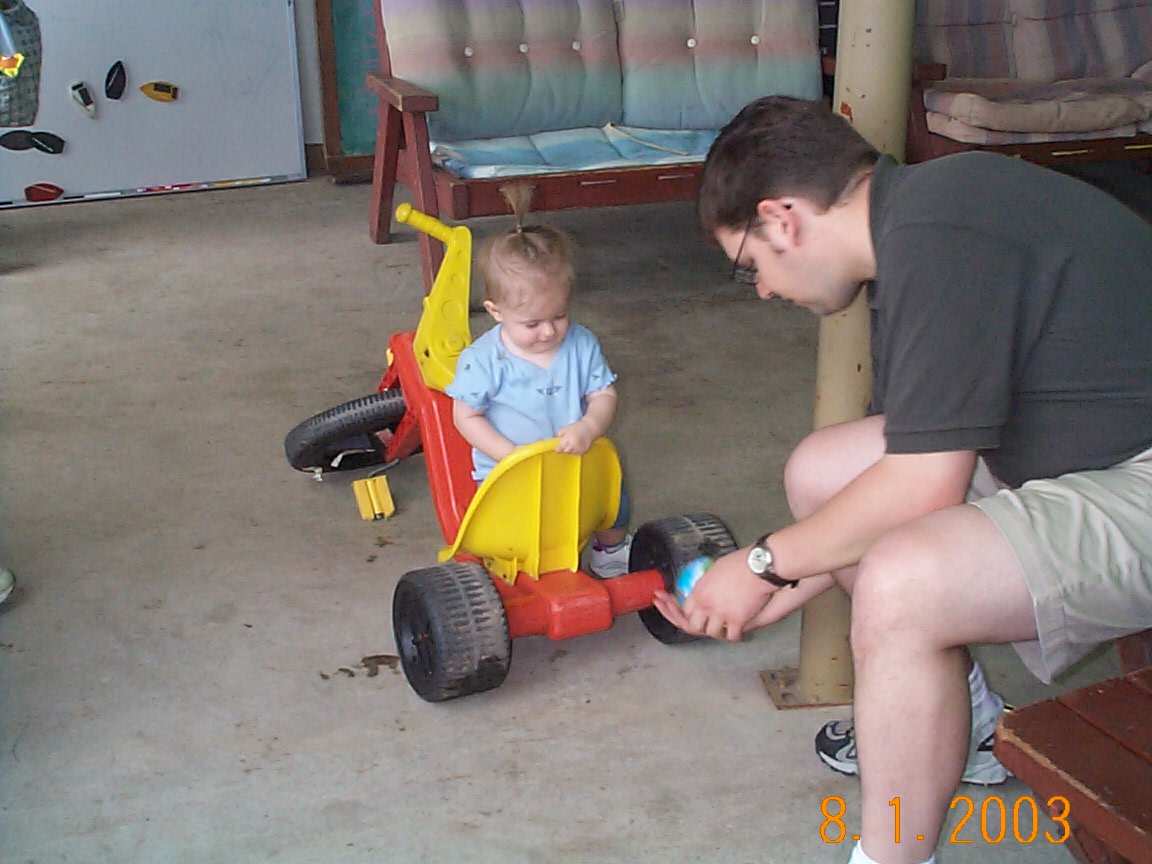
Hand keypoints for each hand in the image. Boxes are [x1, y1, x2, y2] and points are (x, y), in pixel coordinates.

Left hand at [556, 420, 595, 454]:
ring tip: (572, 444)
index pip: (560, 447)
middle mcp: (574, 445)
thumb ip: (560, 433)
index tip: (557, 449)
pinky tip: (578, 445)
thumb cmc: (577, 427)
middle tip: (565, 445)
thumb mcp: (567, 428)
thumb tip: (556, 439)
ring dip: (570, 450)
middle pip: (565, 451)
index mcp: (568, 438)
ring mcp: (579, 449)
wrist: (590, 429)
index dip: (557, 449)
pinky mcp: (584, 451)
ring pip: (571, 453)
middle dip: (564, 449)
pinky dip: (576, 451)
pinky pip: (577, 453)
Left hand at [650, 546, 776, 641]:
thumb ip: (707, 583)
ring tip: (724, 630)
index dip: (690, 615)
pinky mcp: (737, 621)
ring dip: (718, 632)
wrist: (757, 567)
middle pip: (694, 626)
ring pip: (712, 633)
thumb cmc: (739, 563)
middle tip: (709, 626)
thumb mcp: (714, 570)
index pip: (686, 610)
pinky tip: (738, 633)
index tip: (696, 616)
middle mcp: (707, 604)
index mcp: (700, 591)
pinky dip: (735, 636)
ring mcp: (721, 614)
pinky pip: (732, 636)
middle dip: (701, 627)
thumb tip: (706, 588)